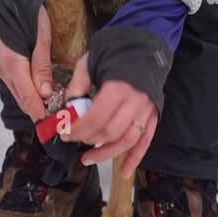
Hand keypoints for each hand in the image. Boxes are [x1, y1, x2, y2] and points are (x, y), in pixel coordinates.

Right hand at [0, 3, 53, 121]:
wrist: (9, 0)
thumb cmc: (28, 14)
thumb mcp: (42, 37)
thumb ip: (42, 66)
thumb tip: (46, 92)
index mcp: (13, 65)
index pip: (28, 99)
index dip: (41, 114)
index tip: (56, 124)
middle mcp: (5, 71)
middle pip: (23, 101)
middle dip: (41, 111)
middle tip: (61, 118)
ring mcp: (3, 70)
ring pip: (21, 96)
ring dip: (36, 103)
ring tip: (56, 107)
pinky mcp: (6, 67)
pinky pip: (19, 86)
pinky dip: (31, 93)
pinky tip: (46, 93)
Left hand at [61, 52, 156, 176]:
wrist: (146, 44)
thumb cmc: (116, 50)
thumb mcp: (91, 59)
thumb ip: (79, 83)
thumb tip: (68, 107)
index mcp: (118, 86)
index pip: (96, 117)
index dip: (78, 129)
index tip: (64, 133)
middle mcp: (136, 100)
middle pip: (111, 131)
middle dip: (88, 139)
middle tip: (71, 140)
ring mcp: (147, 110)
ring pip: (127, 140)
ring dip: (106, 153)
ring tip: (87, 159)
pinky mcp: (153, 115)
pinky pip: (145, 141)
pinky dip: (135, 158)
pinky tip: (123, 171)